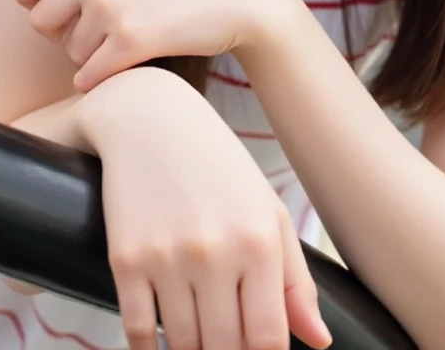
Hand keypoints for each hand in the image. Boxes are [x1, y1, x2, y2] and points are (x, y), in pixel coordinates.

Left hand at [14, 0, 291, 90]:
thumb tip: (38, 8)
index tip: (43, 7)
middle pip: (40, 21)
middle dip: (61, 36)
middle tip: (95, 35)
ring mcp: (111, 5)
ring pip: (69, 53)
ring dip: (92, 57)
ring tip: (128, 41)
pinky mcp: (130, 39)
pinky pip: (88, 77)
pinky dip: (102, 80)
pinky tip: (126, 66)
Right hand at [79, 67, 332, 349]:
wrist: (150, 119)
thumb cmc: (218, 167)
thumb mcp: (267, 210)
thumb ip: (296, 279)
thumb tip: (318, 340)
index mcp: (259, 241)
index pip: (266, 339)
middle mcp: (215, 252)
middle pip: (224, 348)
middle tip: (225, 345)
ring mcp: (167, 257)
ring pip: (182, 346)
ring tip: (199, 341)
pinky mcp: (126, 259)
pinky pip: (139, 332)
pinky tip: (160, 347)